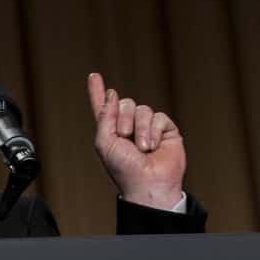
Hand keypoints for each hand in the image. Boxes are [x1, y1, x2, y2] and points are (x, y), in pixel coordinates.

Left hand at [87, 72, 186, 210]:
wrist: (148, 183)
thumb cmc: (123, 168)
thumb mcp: (105, 143)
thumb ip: (105, 116)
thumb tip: (113, 93)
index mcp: (110, 131)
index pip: (103, 107)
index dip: (98, 92)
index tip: (93, 76)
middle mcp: (128, 126)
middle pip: (125, 103)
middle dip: (123, 119)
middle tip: (125, 138)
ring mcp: (148, 127)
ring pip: (143, 109)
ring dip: (140, 129)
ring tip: (143, 148)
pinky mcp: (166, 129)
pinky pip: (159, 117)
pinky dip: (155, 131)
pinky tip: (154, 146)